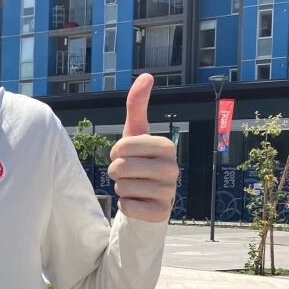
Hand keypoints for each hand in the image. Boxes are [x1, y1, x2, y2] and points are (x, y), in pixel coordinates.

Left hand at [107, 74, 177, 222]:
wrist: (148, 199)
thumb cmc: (139, 161)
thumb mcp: (135, 132)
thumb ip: (137, 105)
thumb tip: (147, 74)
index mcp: (166, 146)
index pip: (122, 146)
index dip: (115, 152)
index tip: (125, 155)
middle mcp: (173, 168)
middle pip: (120, 167)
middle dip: (115, 171)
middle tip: (127, 173)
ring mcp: (170, 192)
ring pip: (122, 187)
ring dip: (121, 188)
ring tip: (134, 187)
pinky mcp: (161, 213)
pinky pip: (127, 207)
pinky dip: (125, 205)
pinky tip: (137, 202)